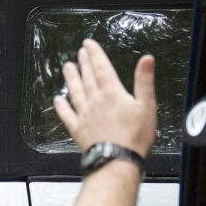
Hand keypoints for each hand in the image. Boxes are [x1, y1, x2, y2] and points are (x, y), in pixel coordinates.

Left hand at [54, 39, 156, 157]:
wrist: (117, 160)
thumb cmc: (135, 137)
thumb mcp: (147, 106)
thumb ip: (144, 80)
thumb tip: (147, 59)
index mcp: (112, 93)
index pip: (102, 67)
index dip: (95, 54)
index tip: (89, 44)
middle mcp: (95, 101)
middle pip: (88, 77)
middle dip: (83, 62)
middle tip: (79, 52)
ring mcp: (84, 115)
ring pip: (75, 91)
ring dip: (71, 78)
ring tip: (67, 67)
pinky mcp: (78, 129)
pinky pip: (67, 115)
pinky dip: (61, 106)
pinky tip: (57, 99)